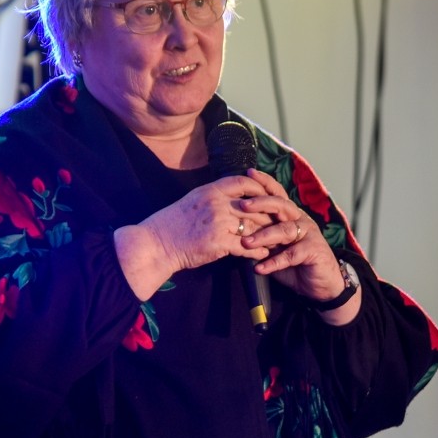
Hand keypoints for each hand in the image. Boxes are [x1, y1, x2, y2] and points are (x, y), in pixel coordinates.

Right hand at [115, 174, 272, 298]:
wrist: (156, 244)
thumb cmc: (171, 225)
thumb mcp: (192, 201)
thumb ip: (213, 197)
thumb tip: (232, 198)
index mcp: (210, 190)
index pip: (244, 182)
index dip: (261, 188)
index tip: (269, 197)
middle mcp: (216, 203)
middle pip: (254, 206)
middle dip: (269, 216)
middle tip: (281, 223)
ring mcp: (218, 222)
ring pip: (253, 226)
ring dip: (267, 235)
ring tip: (276, 240)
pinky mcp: (219, 242)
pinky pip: (246, 246)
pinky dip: (257, 251)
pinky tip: (263, 255)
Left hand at [238, 168, 348, 304]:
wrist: (322, 285)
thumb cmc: (296, 265)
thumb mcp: (275, 249)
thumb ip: (261, 239)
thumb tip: (235, 232)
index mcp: (291, 215)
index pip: (277, 194)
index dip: (265, 183)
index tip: (248, 174)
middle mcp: (300, 220)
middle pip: (281, 205)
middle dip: (261, 203)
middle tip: (242, 206)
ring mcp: (309, 234)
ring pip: (284, 230)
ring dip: (264, 236)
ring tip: (246, 243)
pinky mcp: (314, 251)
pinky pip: (291, 254)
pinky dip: (274, 262)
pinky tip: (260, 268)